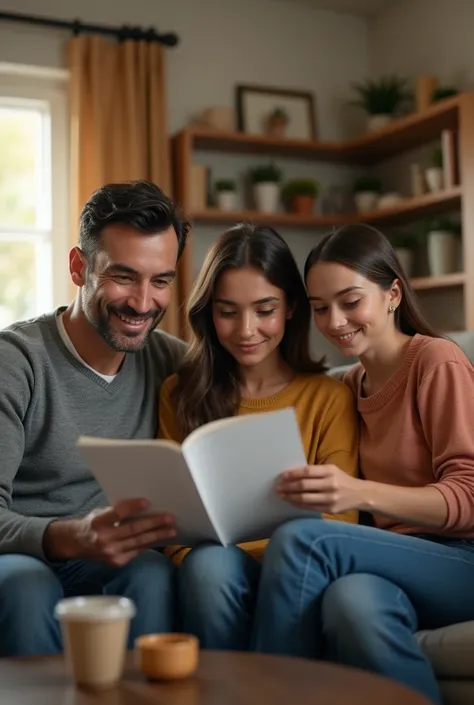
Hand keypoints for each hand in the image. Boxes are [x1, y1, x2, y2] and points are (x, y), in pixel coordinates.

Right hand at [43, 498, 176, 565]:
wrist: (76, 544)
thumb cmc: (92, 523)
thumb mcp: (100, 513)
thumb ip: (117, 512)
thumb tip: (143, 507)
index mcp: (98, 522)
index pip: (118, 513)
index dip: (133, 507)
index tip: (147, 501)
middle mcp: (104, 539)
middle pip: (133, 529)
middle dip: (154, 523)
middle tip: (170, 518)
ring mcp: (111, 553)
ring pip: (138, 542)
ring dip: (157, 535)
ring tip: (171, 530)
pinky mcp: (116, 562)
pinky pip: (136, 551)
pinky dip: (149, 544)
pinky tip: (159, 539)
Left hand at [276, 464, 363, 513]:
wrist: (360, 494)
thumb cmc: (342, 479)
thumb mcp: (331, 470)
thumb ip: (315, 472)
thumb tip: (292, 474)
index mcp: (330, 471)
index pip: (307, 472)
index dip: (293, 474)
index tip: (282, 476)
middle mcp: (330, 484)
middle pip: (304, 486)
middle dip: (288, 487)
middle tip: (278, 487)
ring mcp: (330, 498)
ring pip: (305, 498)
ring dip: (290, 497)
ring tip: (282, 495)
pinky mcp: (330, 509)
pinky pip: (310, 507)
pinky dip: (298, 504)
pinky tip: (292, 502)